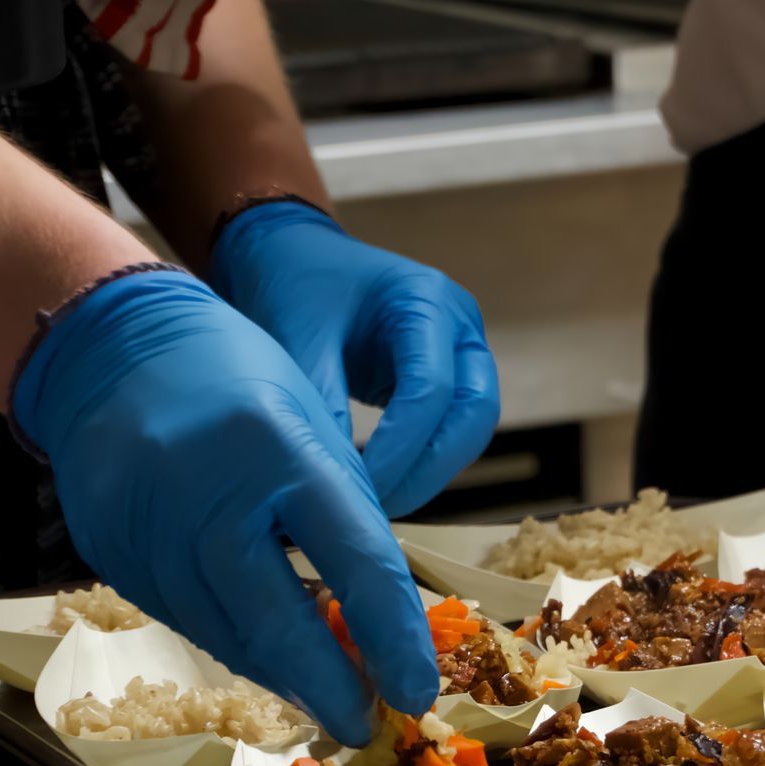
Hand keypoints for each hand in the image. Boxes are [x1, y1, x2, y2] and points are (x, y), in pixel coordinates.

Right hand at [12, 270, 439, 744]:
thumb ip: (342, 510)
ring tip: (324, 696)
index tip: (415, 690)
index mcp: (278, 448)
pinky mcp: (111, 548)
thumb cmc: (235, 374)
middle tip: (364, 725)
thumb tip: (374, 615)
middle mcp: (204, 489)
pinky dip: (231, 643)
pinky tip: (264, 655)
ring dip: (280, 675)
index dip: (390, 636)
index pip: (353, 560)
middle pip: (273, 618)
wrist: (109, 339)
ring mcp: (146, 523)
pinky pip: (181, 617)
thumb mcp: (310, 420)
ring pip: (223, 631)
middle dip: (327, 685)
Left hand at [208, 200, 499, 517]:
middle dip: (429, 470)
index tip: (361, 487)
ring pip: (471, 431)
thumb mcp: (297, 339)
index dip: (403, 446)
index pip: (433, 387)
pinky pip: (452, 432)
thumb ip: (319, 403)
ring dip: (431, 473)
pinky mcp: (450, 380)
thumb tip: (335, 482)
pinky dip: (423, 463)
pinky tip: (382, 485)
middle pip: (474, 415)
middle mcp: (459, 328)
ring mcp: (463, 354)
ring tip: (377, 503)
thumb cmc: (292, 285)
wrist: (290, 256)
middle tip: (378, 509)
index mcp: (427, 301)